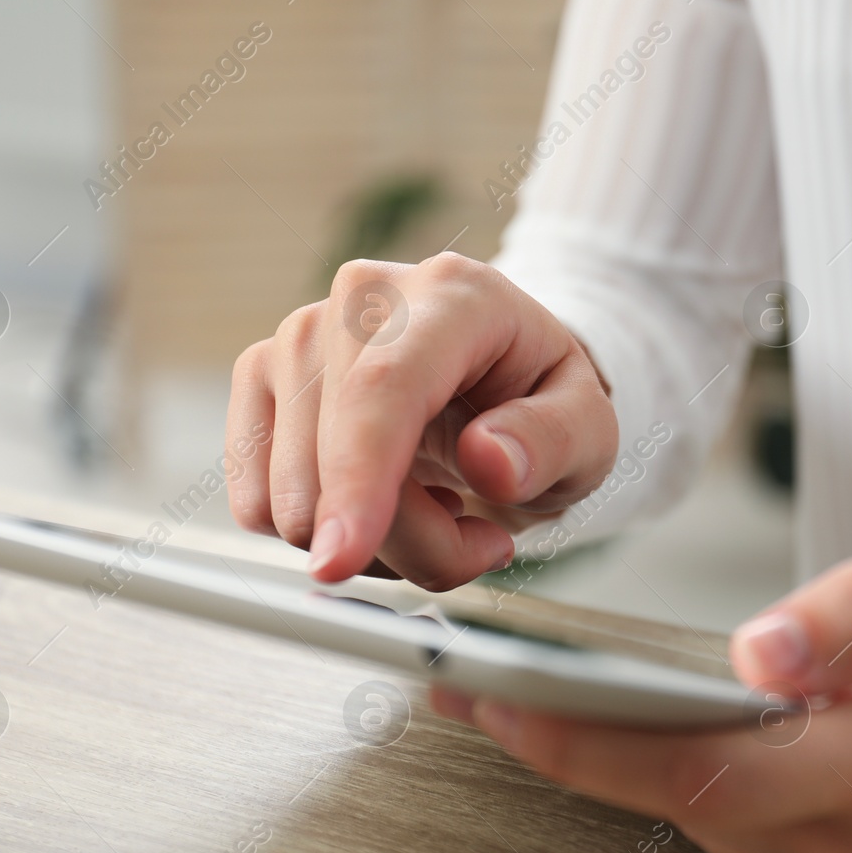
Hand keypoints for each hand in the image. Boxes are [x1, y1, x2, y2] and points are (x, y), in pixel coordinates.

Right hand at [227, 253, 617, 589]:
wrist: (498, 385)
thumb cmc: (542, 407)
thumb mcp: (591, 433)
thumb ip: (554, 442)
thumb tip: (490, 461)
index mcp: (453, 296)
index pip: (384, 389)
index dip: (358, 478)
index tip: (343, 556)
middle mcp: (363, 299)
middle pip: (336, 460)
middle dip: (410, 540)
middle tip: (476, 536)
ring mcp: (300, 335)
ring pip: (292, 496)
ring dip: (373, 545)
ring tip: (435, 512)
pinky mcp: (261, 379)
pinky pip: (260, 503)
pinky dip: (324, 532)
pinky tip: (381, 503)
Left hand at [432, 540, 851, 852]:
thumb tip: (751, 652)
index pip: (707, 772)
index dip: (583, 742)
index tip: (488, 699)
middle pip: (689, 808)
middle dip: (577, 747)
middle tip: (479, 684)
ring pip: (716, 830)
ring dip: (634, 768)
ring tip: (549, 699)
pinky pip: (757, 846)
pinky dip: (702, 791)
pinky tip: (669, 736)